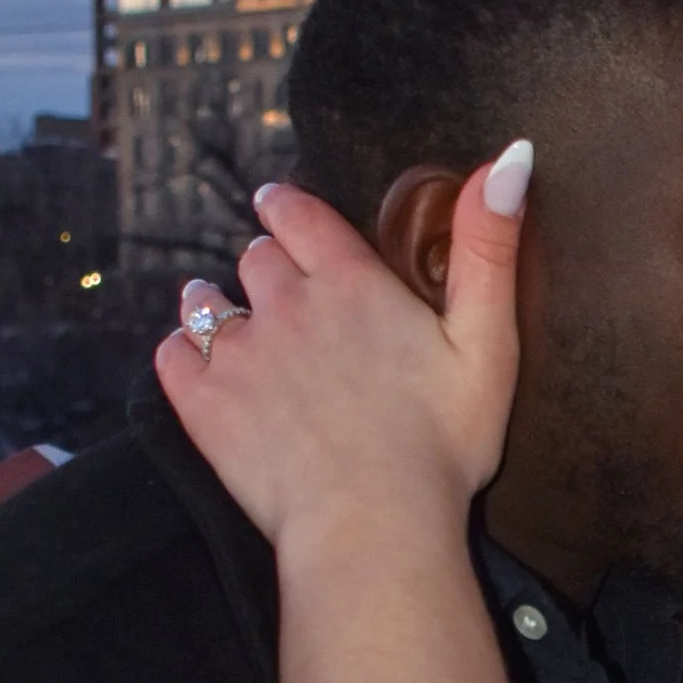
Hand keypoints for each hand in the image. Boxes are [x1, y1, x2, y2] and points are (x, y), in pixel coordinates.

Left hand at [152, 152, 529, 558]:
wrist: (373, 527)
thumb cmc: (442, 446)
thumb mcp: (489, 342)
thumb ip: (490, 247)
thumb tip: (512, 155)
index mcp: (352, 282)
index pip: (298, 215)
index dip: (284, 208)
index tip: (277, 208)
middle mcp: (286, 304)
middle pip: (255, 257)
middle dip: (263, 265)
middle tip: (278, 290)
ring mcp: (239, 353)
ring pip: (205, 300)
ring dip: (215, 304)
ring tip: (228, 322)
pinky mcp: (203, 404)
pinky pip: (170, 354)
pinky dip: (182, 353)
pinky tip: (201, 368)